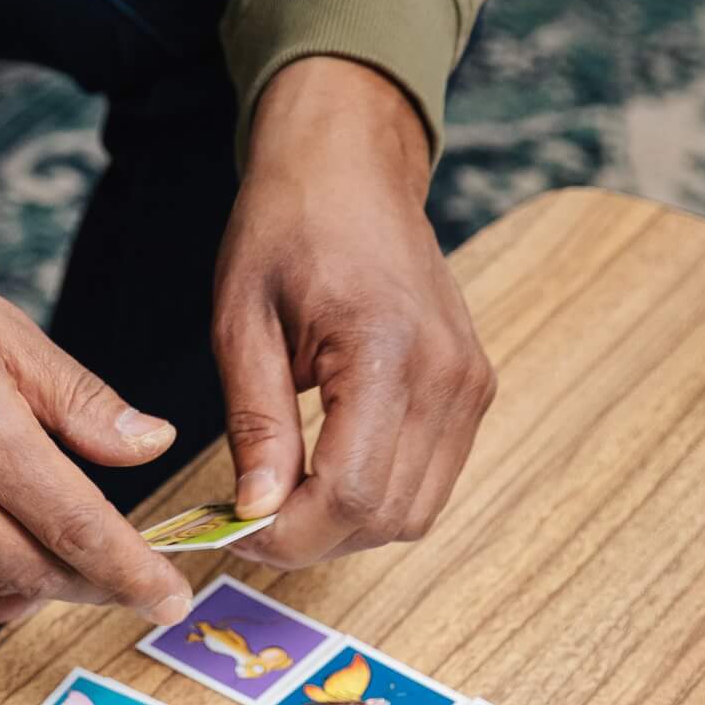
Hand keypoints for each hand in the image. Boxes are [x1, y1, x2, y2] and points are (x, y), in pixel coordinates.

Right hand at [0, 217, 191, 627]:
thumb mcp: (1, 332)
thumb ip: (80, 402)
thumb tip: (152, 446)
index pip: (78, 527)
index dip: (133, 573)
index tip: (169, 601)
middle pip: (38, 572)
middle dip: (94, 583)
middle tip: (124, 575)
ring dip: (39, 589)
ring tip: (61, 563)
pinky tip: (3, 580)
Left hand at [212, 58, 495, 565]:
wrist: (351, 165)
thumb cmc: (288, 227)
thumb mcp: (242, 324)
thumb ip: (255, 424)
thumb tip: (254, 510)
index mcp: (389, 351)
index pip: (352, 494)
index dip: (289, 535)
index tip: (233, 528)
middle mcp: (448, 375)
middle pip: (386, 516)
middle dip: (310, 540)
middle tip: (245, 521)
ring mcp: (470, 385)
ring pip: (414, 513)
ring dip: (343, 529)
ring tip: (279, 500)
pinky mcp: (472, 390)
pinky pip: (429, 482)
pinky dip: (374, 500)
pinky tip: (319, 477)